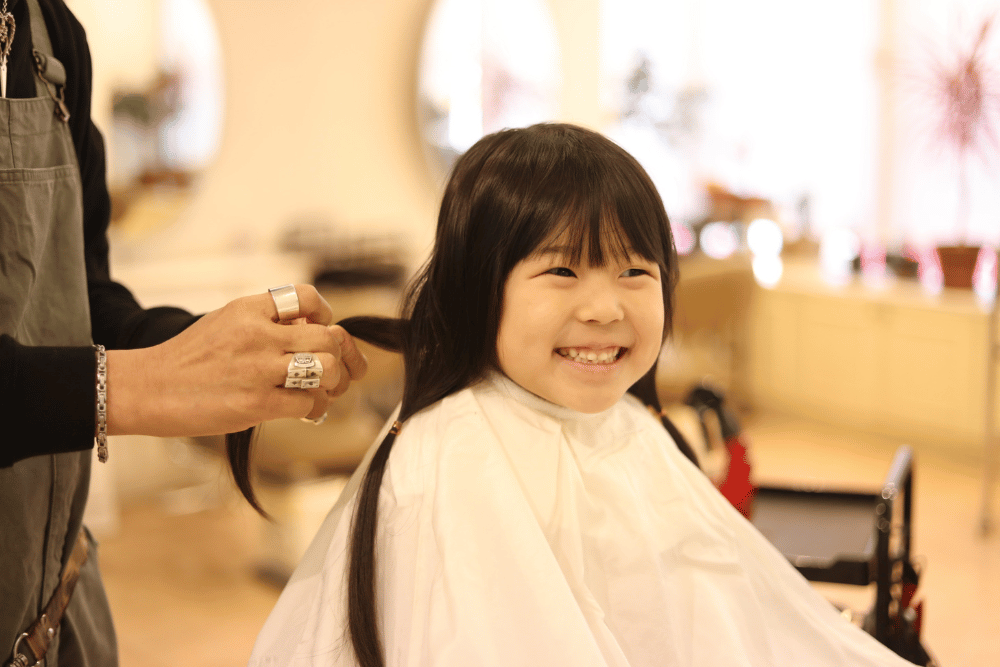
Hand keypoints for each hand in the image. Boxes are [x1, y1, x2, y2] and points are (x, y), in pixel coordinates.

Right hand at [104, 284, 367, 435]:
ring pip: (327, 367)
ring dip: (333, 383)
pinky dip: (313, 409)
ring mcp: (258, 368)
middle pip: (328, 336)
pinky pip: (309, 403)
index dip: (326, 314)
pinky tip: (302, 411)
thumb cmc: (188, 361)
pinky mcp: (256, 403)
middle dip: (341, 356)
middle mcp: (258, 334)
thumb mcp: (225, 323)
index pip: (307, 298)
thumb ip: (266, 323)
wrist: (146, 389)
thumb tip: (312, 333)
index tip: (323, 329)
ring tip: (321, 391)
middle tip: (338, 370)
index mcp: (249, 309)